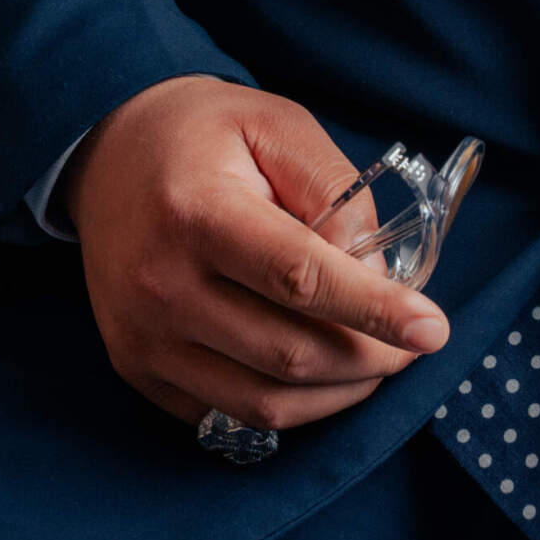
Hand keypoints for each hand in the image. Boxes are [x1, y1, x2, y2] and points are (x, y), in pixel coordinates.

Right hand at [59, 74, 451, 434]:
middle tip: (412, 342)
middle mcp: (161, 286)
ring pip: (264, 403)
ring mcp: (143, 338)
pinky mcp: (137, 369)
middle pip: (289, 354)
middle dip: (370, 358)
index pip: (299, 280)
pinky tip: (318, 373)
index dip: (374, 310)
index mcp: (197, 213)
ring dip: (338, 394)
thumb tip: (377, 271)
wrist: (107, 152)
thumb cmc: (205, 133)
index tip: (432, 328)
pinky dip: (288, 406)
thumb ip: (335, 189)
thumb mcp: (277, 123)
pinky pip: (228, 416)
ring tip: (375, 360)